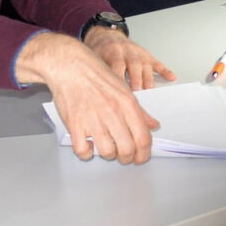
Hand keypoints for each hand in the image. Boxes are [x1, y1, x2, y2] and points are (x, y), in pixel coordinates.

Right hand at [15, 32, 160, 164]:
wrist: (71, 66)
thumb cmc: (98, 76)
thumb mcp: (124, 90)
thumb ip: (140, 111)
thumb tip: (153, 126)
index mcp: (128, 105)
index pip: (143, 138)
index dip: (144, 154)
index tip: (140, 158)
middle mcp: (113, 113)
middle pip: (127, 149)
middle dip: (127, 158)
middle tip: (124, 157)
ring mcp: (93, 120)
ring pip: (107, 153)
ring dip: (109, 155)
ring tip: (107, 148)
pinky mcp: (75, 125)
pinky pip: (83, 151)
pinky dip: (87, 153)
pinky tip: (89, 146)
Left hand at [83, 27, 175, 90]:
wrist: (106, 34)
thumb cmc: (99, 50)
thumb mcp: (94, 58)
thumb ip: (99, 71)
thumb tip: (99, 89)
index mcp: (113, 51)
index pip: (117, 65)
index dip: (119, 78)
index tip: (119, 91)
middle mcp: (127, 51)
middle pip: (134, 65)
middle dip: (136, 79)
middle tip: (138, 92)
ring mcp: (139, 53)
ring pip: (146, 66)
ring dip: (148, 79)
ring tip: (150, 90)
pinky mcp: (146, 55)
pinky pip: (157, 63)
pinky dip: (165, 70)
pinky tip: (171, 77)